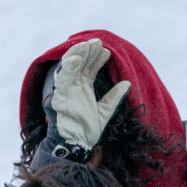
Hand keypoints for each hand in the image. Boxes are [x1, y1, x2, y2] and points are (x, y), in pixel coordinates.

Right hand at [49, 39, 130, 153]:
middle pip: (81, 63)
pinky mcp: (59, 95)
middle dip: (89, 51)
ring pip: (70, 65)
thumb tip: (127, 83)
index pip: (90, 68)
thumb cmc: (87, 131)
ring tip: (89, 44)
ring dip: (78, 53)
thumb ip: (114, 97)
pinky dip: (69, 67)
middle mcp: (74, 86)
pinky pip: (62, 77)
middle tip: (98, 42)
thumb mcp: (105, 112)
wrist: (76, 145)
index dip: (98, 58)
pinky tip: (79, 58)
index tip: (108, 51)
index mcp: (84, 88)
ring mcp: (66, 89)